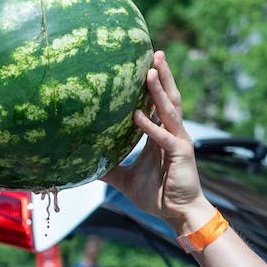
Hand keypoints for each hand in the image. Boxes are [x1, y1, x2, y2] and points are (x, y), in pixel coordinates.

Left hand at [104, 51, 215, 234]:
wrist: (178, 213)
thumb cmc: (157, 195)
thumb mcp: (126, 180)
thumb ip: (109, 169)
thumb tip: (86, 164)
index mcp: (161, 135)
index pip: (157, 104)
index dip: (153, 85)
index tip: (144, 65)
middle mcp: (172, 133)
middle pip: (168, 98)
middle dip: (162, 76)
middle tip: (155, 53)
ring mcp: (178, 142)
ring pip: (169, 111)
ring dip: (159, 91)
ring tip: (150, 72)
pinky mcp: (180, 154)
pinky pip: (163, 137)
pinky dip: (150, 126)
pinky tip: (137, 116)